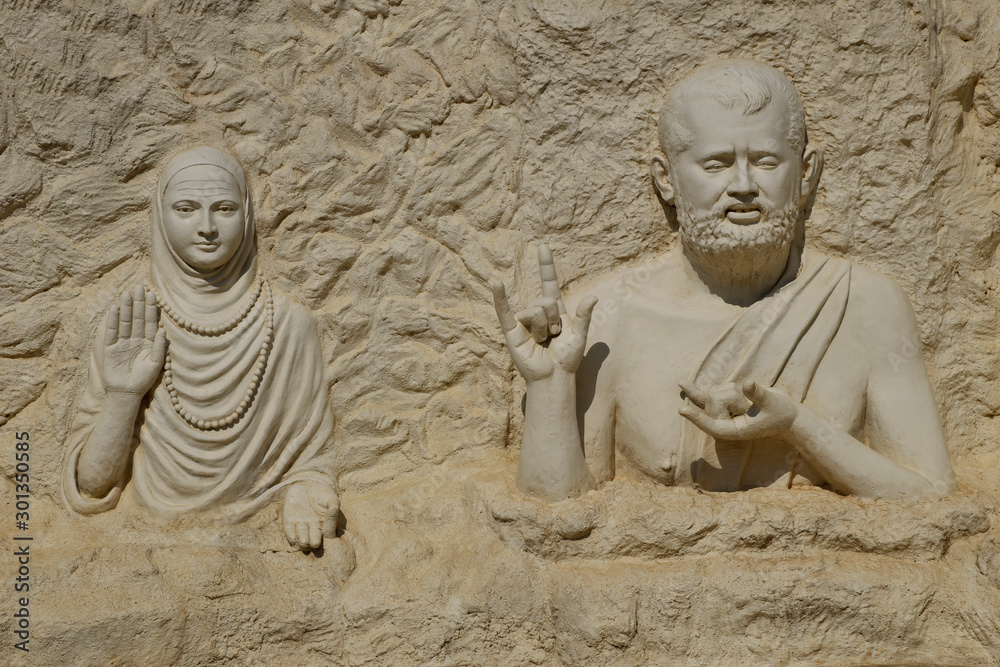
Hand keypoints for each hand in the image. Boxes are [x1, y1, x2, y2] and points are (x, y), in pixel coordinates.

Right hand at [101, 286, 165, 395]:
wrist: (127, 393)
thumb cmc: (144, 379)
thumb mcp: (156, 364)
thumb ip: (160, 347)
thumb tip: (163, 330)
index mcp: (149, 342)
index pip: (151, 322)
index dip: (151, 309)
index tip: (152, 294)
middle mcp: (136, 339)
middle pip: (138, 318)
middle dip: (138, 303)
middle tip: (139, 287)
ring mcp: (123, 342)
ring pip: (125, 321)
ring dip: (126, 308)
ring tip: (127, 294)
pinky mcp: (110, 348)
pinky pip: (112, 332)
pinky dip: (113, 321)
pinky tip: (114, 309)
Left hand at [282, 481, 339, 551]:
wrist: (308, 486)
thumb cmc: (323, 494)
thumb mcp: (331, 498)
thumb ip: (333, 506)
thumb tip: (333, 511)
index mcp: (326, 526)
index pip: (328, 535)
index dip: (328, 535)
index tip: (327, 533)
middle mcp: (313, 530)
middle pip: (314, 540)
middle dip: (314, 542)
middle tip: (314, 543)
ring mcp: (301, 527)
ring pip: (301, 539)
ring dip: (303, 542)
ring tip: (304, 541)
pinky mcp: (289, 521)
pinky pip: (289, 531)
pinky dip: (291, 536)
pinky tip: (293, 538)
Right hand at [491, 244, 597, 382]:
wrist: (554, 376)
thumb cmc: (567, 358)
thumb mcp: (580, 335)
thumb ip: (585, 316)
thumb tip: (593, 297)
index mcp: (554, 309)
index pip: (548, 282)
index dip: (546, 265)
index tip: (543, 246)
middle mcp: (536, 311)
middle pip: (546, 301)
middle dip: (554, 320)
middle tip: (554, 336)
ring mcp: (523, 320)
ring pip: (535, 311)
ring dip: (543, 329)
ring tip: (543, 342)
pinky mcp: (512, 331)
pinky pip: (505, 311)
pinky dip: (499, 298)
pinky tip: (496, 284)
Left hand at [678, 380, 798, 440]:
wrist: (785, 414)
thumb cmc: (781, 413)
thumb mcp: (772, 403)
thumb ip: (758, 395)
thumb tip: (747, 383)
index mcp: (734, 431)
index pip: (712, 426)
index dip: (697, 418)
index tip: (681, 410)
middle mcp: (724, 423)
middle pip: (714, 401)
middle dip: (731, 395)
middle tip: (750, 404)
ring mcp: (721, 413)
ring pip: (715, 392)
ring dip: (731, 390)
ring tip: (747, 400)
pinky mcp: (721, 404)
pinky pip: (705, 394)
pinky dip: (695, 389)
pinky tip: (682, 384)